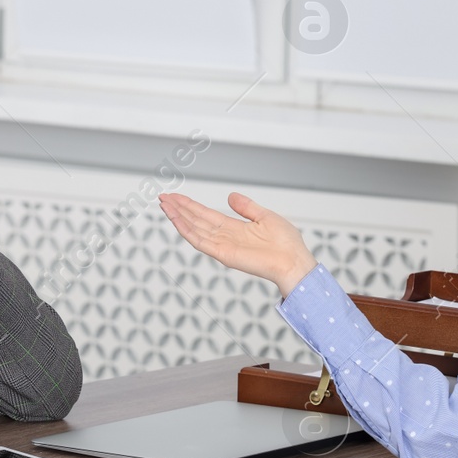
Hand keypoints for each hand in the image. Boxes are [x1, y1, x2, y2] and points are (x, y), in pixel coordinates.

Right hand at [158, 191, 317, 297]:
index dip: (190, 205)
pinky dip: (185, 229)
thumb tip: (231, 196)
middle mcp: (225, 237)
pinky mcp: (223, 254)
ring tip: (164, 204)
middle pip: (195, 220)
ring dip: (177, 217)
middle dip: (178, 209)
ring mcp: (222, 246)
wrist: (294, 261)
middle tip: (163, 197)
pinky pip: (200, 241)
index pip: (205, 214)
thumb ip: (246, 207)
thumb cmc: (287, 244)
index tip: (176, 196)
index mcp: (234, 228)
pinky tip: (175, 219)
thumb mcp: (265, 216)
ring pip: (193, 229)